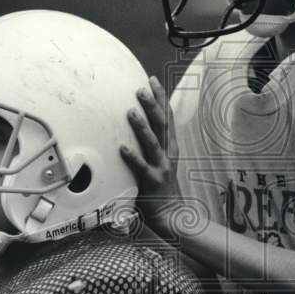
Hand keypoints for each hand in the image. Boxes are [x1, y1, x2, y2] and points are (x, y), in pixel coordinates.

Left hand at [119, 75, 181, 227]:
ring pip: (153, 142)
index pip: (167, 116)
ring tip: (130, 112)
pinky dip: (132, 157)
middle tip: (141, 88)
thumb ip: (151, 144)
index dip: (161, 97)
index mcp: (170, 146)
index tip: (152, 79)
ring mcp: (162, 167)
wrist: (172, 213)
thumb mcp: (160, 160)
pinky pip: (141, 167)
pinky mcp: (153, 182)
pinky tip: (122, 148)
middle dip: (152, 105)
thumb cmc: (161, 186)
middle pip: (162, 124)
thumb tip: (137, 124)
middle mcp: (168, 153)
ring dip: (142, 126)